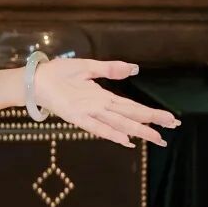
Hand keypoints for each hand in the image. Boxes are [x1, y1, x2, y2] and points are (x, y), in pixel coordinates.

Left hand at [32, 59, 179, 147]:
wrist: (34, 78)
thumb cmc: (57, 73)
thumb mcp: (88, 66)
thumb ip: (110, 69)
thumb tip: (134, 69)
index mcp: (102, 96)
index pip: (131, 107)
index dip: (150, 112)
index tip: (169, 118)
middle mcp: (98, 107)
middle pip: (130, 116)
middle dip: (151, 124)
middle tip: (172, 129)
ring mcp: (88, 113)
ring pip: (118, 123)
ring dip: (137, 130)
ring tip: (156, 138)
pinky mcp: (75, 116)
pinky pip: (96, 127)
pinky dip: (110, 133)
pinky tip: (125, 140)